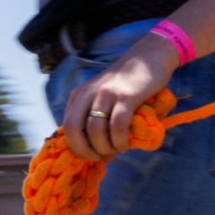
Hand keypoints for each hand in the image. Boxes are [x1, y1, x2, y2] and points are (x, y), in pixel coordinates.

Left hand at [63, 41, 173, 161]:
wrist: (148, 57)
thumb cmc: (127, 84)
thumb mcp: (103, 97)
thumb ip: (96, 117)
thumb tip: (99, 153)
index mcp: (79, 95)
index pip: (66, 127)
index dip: (77, 148)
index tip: (92, 156)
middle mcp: (88, 93)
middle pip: (75, 130)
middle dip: (86, 151)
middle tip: (102, 157)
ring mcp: (106, 94)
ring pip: (95, 131)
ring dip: (105, 148)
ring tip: (117, 150)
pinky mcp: (126, 96)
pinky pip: (117, 126)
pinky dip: (120, 141)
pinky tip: (125, 144)